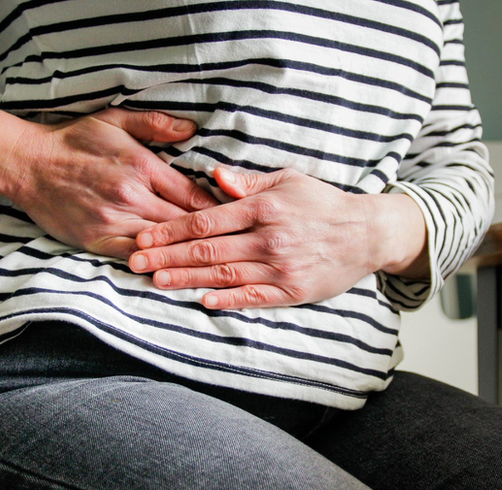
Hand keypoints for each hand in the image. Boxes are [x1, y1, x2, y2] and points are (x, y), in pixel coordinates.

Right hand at [0, 108, 218, 257]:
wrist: (28, 164)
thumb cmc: (73, 140)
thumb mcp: (116, 119)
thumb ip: (156, 125)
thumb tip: (192, 130)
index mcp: (143, 166)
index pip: (194, 195)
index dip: (218, 209)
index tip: (236, 218)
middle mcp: (132, 196)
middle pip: (185, 223)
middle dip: (211, 236)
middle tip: (237, 247)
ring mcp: (115, 221)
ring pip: (164, 244)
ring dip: (188, 254)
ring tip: (215, 264)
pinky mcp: (98, 240)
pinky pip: (136, 258)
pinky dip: (156, 265)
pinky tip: (175, 272)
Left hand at [128, 167, 428, 308]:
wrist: (366, 234)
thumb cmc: (323, 204)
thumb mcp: (289, 180)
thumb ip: (250, 181)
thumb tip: (214, 176)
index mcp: (264, 207)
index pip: (206, 221)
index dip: (171, 230)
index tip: (144, 236)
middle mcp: (269, 239)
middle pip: (207, 250)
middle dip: (167, 256)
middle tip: (135, 263)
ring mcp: (281, 268)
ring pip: (224, 275)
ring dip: (186, 279)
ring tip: (156, 281)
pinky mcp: (293, 291)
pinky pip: (254, 298)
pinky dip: (228, 299)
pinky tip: (203, 301)